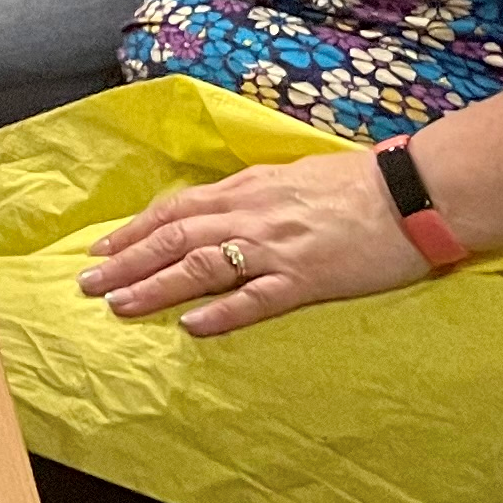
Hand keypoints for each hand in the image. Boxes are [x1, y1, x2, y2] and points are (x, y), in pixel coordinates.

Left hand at [83, 150, 429, 334]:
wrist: (414, 191)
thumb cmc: (358, 182)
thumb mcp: (292, 176)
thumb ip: (253, 194)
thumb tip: (220, 208)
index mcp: (247, 189)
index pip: (176, 210)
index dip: (135, 231)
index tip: (103, 250)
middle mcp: (251, 215)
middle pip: (174, 237)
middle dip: (126, 261)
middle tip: (88, 283)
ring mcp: (277, 248)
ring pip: (201, 266)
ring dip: (155, 286)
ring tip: (119, 305)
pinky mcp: (308, 278)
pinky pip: (256, 298)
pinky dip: (221, 312)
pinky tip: (191, 325)